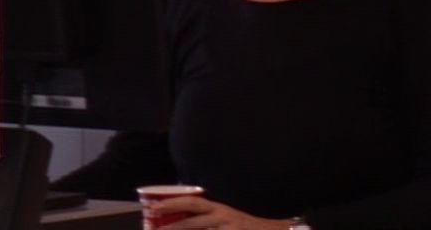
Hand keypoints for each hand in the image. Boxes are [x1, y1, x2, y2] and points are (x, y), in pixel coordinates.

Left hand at [145, 193, 292, 229]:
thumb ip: (209, 213)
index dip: (172, 203)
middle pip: (192, 222)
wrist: (277, 229)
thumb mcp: (228, 214)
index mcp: (219, 207)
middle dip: (171, 227)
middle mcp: (223, 217)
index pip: (191, 202)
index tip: (154, 207)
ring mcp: (229, 229)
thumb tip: (185, 210)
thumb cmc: (249, 222)